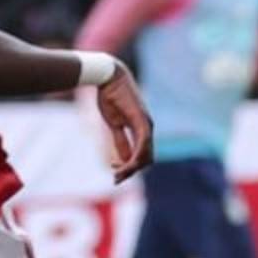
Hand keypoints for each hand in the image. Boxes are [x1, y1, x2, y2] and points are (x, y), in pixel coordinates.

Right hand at [94, 63, 153, 179]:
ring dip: (132, 168)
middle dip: (131, 171)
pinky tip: (126, 164)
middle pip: (146, 157)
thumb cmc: (110, 97)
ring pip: (146, 153)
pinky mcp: (141, 119)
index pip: (142, 154)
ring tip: (117, 175)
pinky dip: (135, 156)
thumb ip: (121, 140)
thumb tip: (123, 158)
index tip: (115, 173)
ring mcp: (146, 123)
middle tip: (116, 179)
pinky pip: (143, 142)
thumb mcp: (115, 124)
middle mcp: (148, 127)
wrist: (109, 78)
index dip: (130, 167)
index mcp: (142, 128)